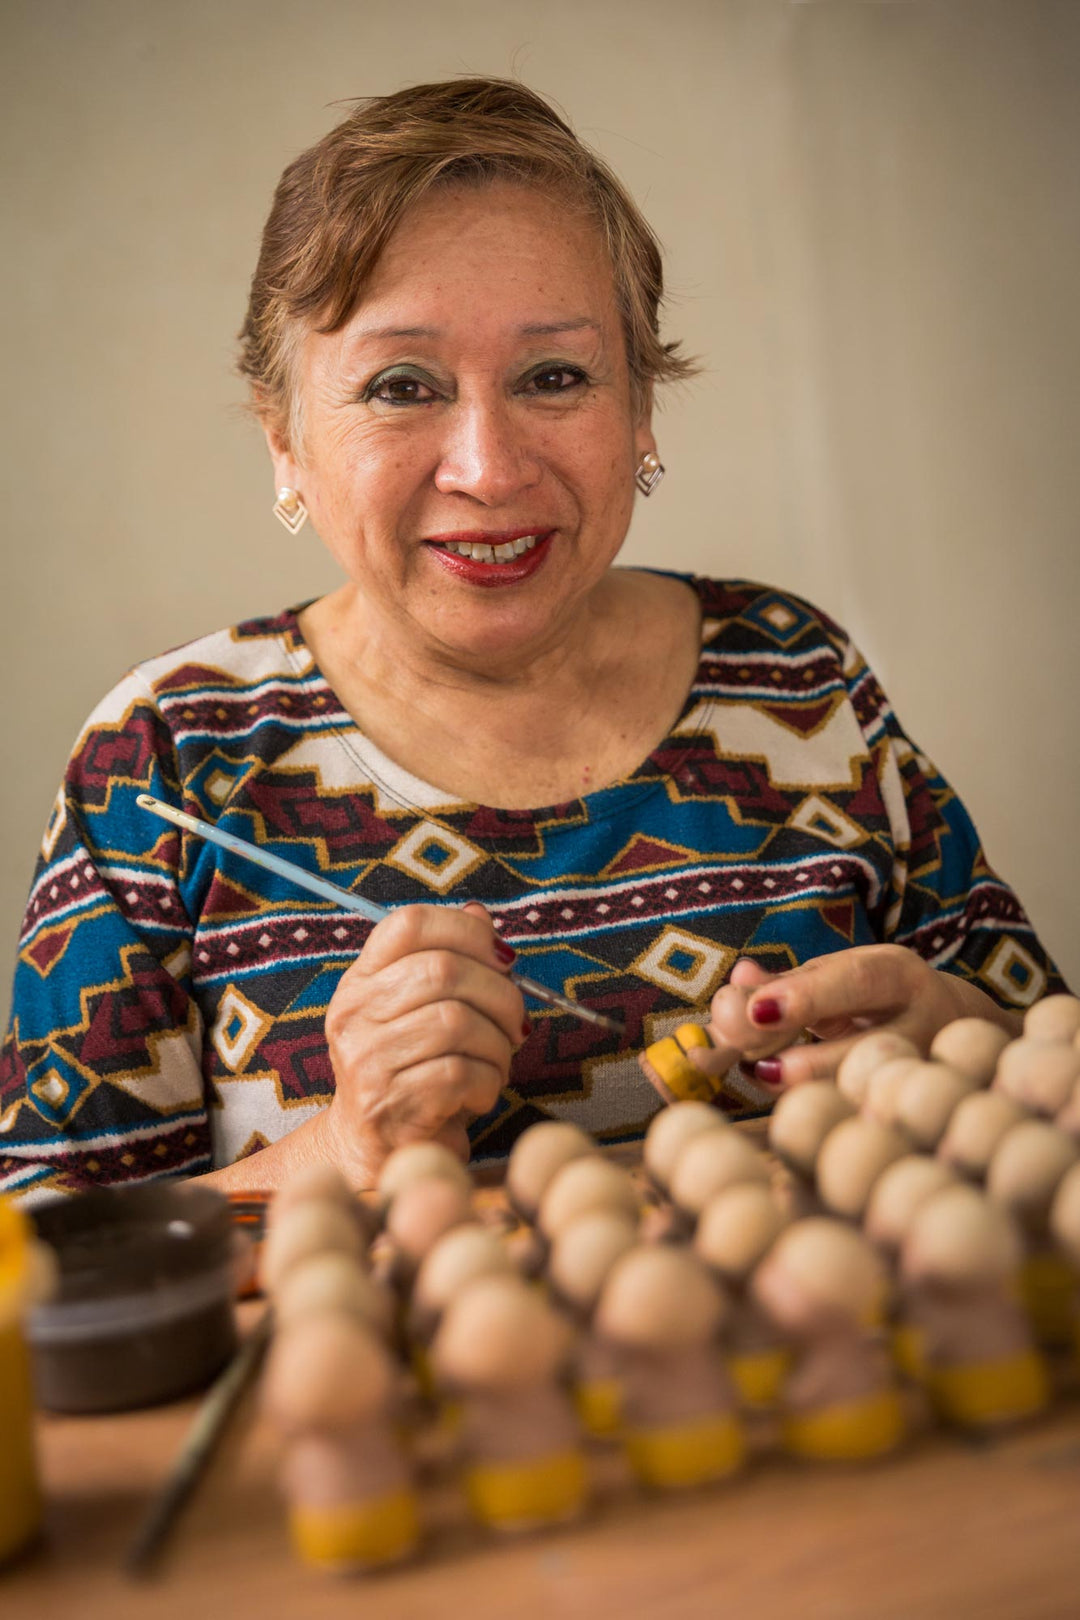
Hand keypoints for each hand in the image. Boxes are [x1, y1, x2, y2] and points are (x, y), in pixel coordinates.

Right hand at [320, 902, 525, 1174]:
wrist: (375, 1150)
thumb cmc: (411, 1071)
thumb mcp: (421, 1010)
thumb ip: (447, 960)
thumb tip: (479, 915)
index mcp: (360, 980)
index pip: (408, 925)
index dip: (466, 931)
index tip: (502, 958)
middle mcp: (354, 1014)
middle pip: (444, 971)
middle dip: (500, 994)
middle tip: (516, 1022)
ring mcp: (366, 1059)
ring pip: (457, 1022)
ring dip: (497, 1044)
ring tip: (497, 1062)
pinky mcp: (388, 1103)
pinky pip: (461, 1073)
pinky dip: (488, 1081)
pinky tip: (481, 1091)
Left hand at [695, 946, 1020, 1090]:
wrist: (953, 1024)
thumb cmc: (875, 996)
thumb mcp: (837, 975)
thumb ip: (785, 982)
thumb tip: (738, 982)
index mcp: (899, 976)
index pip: (857, 981)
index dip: (807, 996)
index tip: (757, 1011)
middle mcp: (923, 1024)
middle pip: (871, 1045)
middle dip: (811, 1062)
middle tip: (760, 1070)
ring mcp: (924, 1074)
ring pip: (870, 1092)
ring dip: (809, 1093)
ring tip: (763, 1079)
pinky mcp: (914, 1110)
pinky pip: (867, 1119)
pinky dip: (823, 1113)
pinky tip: (790, 1105)